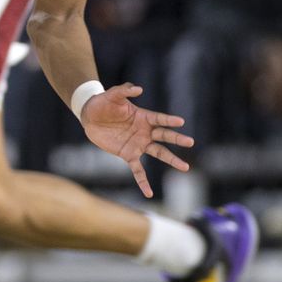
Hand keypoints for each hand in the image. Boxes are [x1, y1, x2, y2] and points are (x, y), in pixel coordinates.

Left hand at [79, 82, 192, 197]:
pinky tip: (149, 193)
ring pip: (159, 153)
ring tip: (185, 167)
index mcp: (144, 116)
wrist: (90, 117)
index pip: (160, 119)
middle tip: (190, 141)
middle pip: (164, 136)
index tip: (180, 121)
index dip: (169, 120)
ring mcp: (138, 144)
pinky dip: (143, 181)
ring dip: (171, 160)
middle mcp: (145, 131)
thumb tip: (139, 89)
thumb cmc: (104, 103)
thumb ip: (125, 90)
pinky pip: (138, 170)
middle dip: (177, 139)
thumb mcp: (113, 94)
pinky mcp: (128, 155)